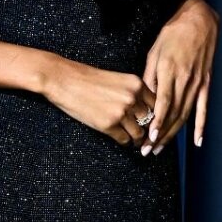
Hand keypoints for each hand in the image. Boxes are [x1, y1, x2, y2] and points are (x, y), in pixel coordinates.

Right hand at [38, 58, 161, 148]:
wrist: (64, 80)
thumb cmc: (87, 79)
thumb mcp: (117, 80)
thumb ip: (133, 93)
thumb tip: (145, 113)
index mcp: (136, 84)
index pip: (157, 105)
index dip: (156, 117)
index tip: (152, 124)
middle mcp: (132, 98)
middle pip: (150, 121)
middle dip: (147, 130)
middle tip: (146, 137)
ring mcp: (121, 112)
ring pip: (139, 133)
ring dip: (136, 139)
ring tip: (134, 142)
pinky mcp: (108, 125)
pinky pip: (124, 140)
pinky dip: (124, 142)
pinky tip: (120, 139)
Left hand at [139, 0, 219, 152]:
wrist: (199, 19)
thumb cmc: (172, 33)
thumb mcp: (154, 52)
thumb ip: (149, 76)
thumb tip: (144, 98)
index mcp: (169, 71)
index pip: (163, 104)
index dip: (156, 123)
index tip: (148, 138)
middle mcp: (185, 79)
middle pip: (173, 115)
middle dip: (160, 135)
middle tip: (148, 151)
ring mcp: (197, 82)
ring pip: (185, 115)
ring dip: (173, 134)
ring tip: (160, 148)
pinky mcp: (206, 83)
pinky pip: (203, 108)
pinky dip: (200, 126)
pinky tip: (198, 142)